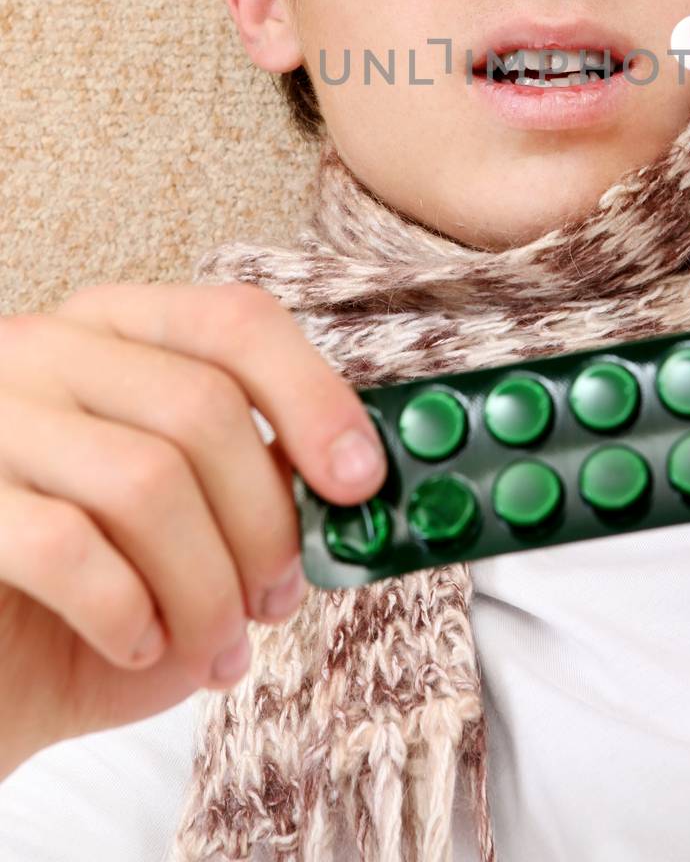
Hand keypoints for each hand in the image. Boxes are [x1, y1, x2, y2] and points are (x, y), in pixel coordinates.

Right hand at [0, 281, 387, 777]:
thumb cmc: (98, 594)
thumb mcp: (194, 520)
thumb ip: (260, 480)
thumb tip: (361, 478)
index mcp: (118, 327)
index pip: (236, 321)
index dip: (313, 398)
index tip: (362, 480)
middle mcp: (47, 347)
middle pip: (203, 407)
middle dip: (265, 523)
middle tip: (279, 602)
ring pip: (147, 480)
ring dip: (207, 586)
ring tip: (219, 647)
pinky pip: (67, 545)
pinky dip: (126, 610)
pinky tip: (138, 645)